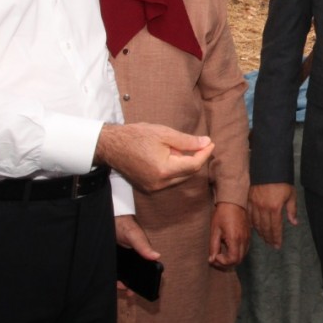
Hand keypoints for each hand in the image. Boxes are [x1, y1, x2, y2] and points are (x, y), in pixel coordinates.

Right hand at [96, 122, 213, 192]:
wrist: (111, 145)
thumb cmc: (136, 136)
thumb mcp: (164, 134)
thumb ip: (187, 141)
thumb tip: (206, 143)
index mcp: (164, 170)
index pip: (193, 165)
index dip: (204, 154)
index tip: (210, 143)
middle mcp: (159, 183)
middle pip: (188, 173)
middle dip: (195, 158)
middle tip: (196, 143)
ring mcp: (153, 188)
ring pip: (179, 178)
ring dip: (184, 164)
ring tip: (174, 147)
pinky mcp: (148, 187)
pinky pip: (169, 180)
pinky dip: (174, 169)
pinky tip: (167, 155)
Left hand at [114, 214, 159, 296]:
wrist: (106, 217)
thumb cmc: (124, 223)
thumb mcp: (134, 235)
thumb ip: (144, 245)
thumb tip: (157, 256)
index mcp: (142, 253)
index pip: (144, 270)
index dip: (141, 282)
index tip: (134, 291)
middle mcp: (132, 258)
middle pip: (133, 275)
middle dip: (130, 284)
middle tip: (126, 291)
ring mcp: (122, 259)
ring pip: (123, 274)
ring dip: (120, 281)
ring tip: (117, 285)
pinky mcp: (112, 258)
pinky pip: (113, 269)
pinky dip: (112, 275)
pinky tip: (109, 279)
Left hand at [209, 202, 249, 269]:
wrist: (233, 202)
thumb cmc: (222, 214)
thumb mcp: (215, 231)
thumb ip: (213, 247)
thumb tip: (212, 260)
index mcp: (235, 238)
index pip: (233, 259)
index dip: (223, 262)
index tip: (214, 257)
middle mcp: (244, 240)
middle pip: (238, 261)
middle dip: (226, 264)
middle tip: (215, 259)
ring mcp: (247, 239)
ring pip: (241, 257)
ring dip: (231, 260)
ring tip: (220, 255)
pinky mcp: (248, 237)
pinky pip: (244, 251)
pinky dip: (236, 254)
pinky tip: (227, 250)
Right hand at [249, 182, 296, 248]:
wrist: (268, 167)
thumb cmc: (281, 181)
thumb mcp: (291, 195)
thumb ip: (292, 210)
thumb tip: (294, 222)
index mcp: (275, 208)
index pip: (275, 228)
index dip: (276, 238)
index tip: (277, 245)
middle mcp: (263, 208)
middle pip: (265, 228)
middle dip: (268, 238)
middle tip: (271, 244)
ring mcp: (254, 204)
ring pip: (256, 223)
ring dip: (260, 232)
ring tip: (264, 238)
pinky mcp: (248, 200)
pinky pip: (249, 216)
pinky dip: (252, 223)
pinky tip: (254, 228)